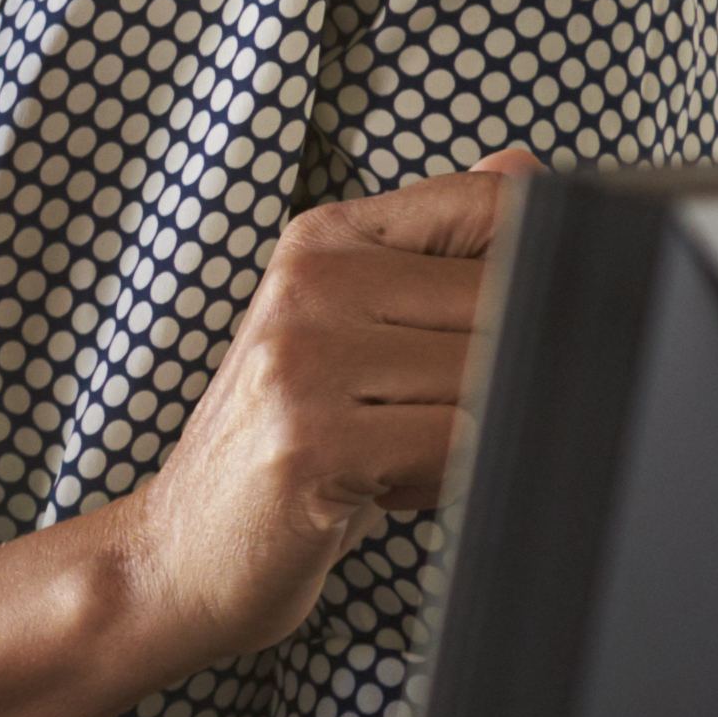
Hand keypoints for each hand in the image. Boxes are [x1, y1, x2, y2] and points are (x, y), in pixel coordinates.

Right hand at [118, 155, 531, 667]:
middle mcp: (309, 285)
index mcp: (322, 242)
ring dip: (475, 433)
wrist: (183, 550)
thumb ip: (436, 252)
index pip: (485, 208)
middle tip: (435, 417)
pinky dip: (452, 477)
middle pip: (504, 300)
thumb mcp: (352, 333)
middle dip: (504, 373)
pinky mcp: (314, 440)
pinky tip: (392, 488)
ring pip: (488, 376)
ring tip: (405, 455)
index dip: (534, 273)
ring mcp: (305, 360)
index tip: (502, 332)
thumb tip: (525, 166)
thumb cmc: (284, 445)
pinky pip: (458, 444)